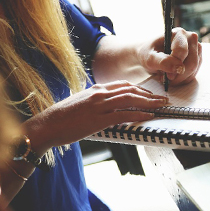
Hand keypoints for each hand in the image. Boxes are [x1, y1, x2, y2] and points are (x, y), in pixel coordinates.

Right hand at [22, 80, 167, 152]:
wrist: (46, 125)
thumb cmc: (62, 118)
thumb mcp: (81, 105)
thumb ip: (95, 103)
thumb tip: (107, 109)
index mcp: (95, 90)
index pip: (123, 85)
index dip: (140, 89)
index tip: (150, 94)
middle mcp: (99, 94)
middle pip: (130, 90)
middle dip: (149, 94)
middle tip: (163, 99)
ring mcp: (99, 106)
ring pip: (130, 100)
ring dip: (149, 102)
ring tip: (161, 106)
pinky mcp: (99, 119)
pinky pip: (124, 114)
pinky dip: (139, 114)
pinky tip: (149, 116)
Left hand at [139, 27, 201, 85]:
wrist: (150, 55)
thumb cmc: (149, 54)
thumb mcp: (150, 58)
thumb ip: (162, 62)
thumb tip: (178, 68)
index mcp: (178, 33)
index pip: (182, 51)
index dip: (175, 65)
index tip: (166, 74)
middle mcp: (190, 39)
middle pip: (192, 62)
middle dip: (179, 75)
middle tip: (167, 79)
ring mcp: (196, 49)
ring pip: (194, 69)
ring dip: (180, 78)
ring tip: (167, 77)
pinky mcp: (197, 59)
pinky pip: (194, 74)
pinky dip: (183, 79)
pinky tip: (173, 77)